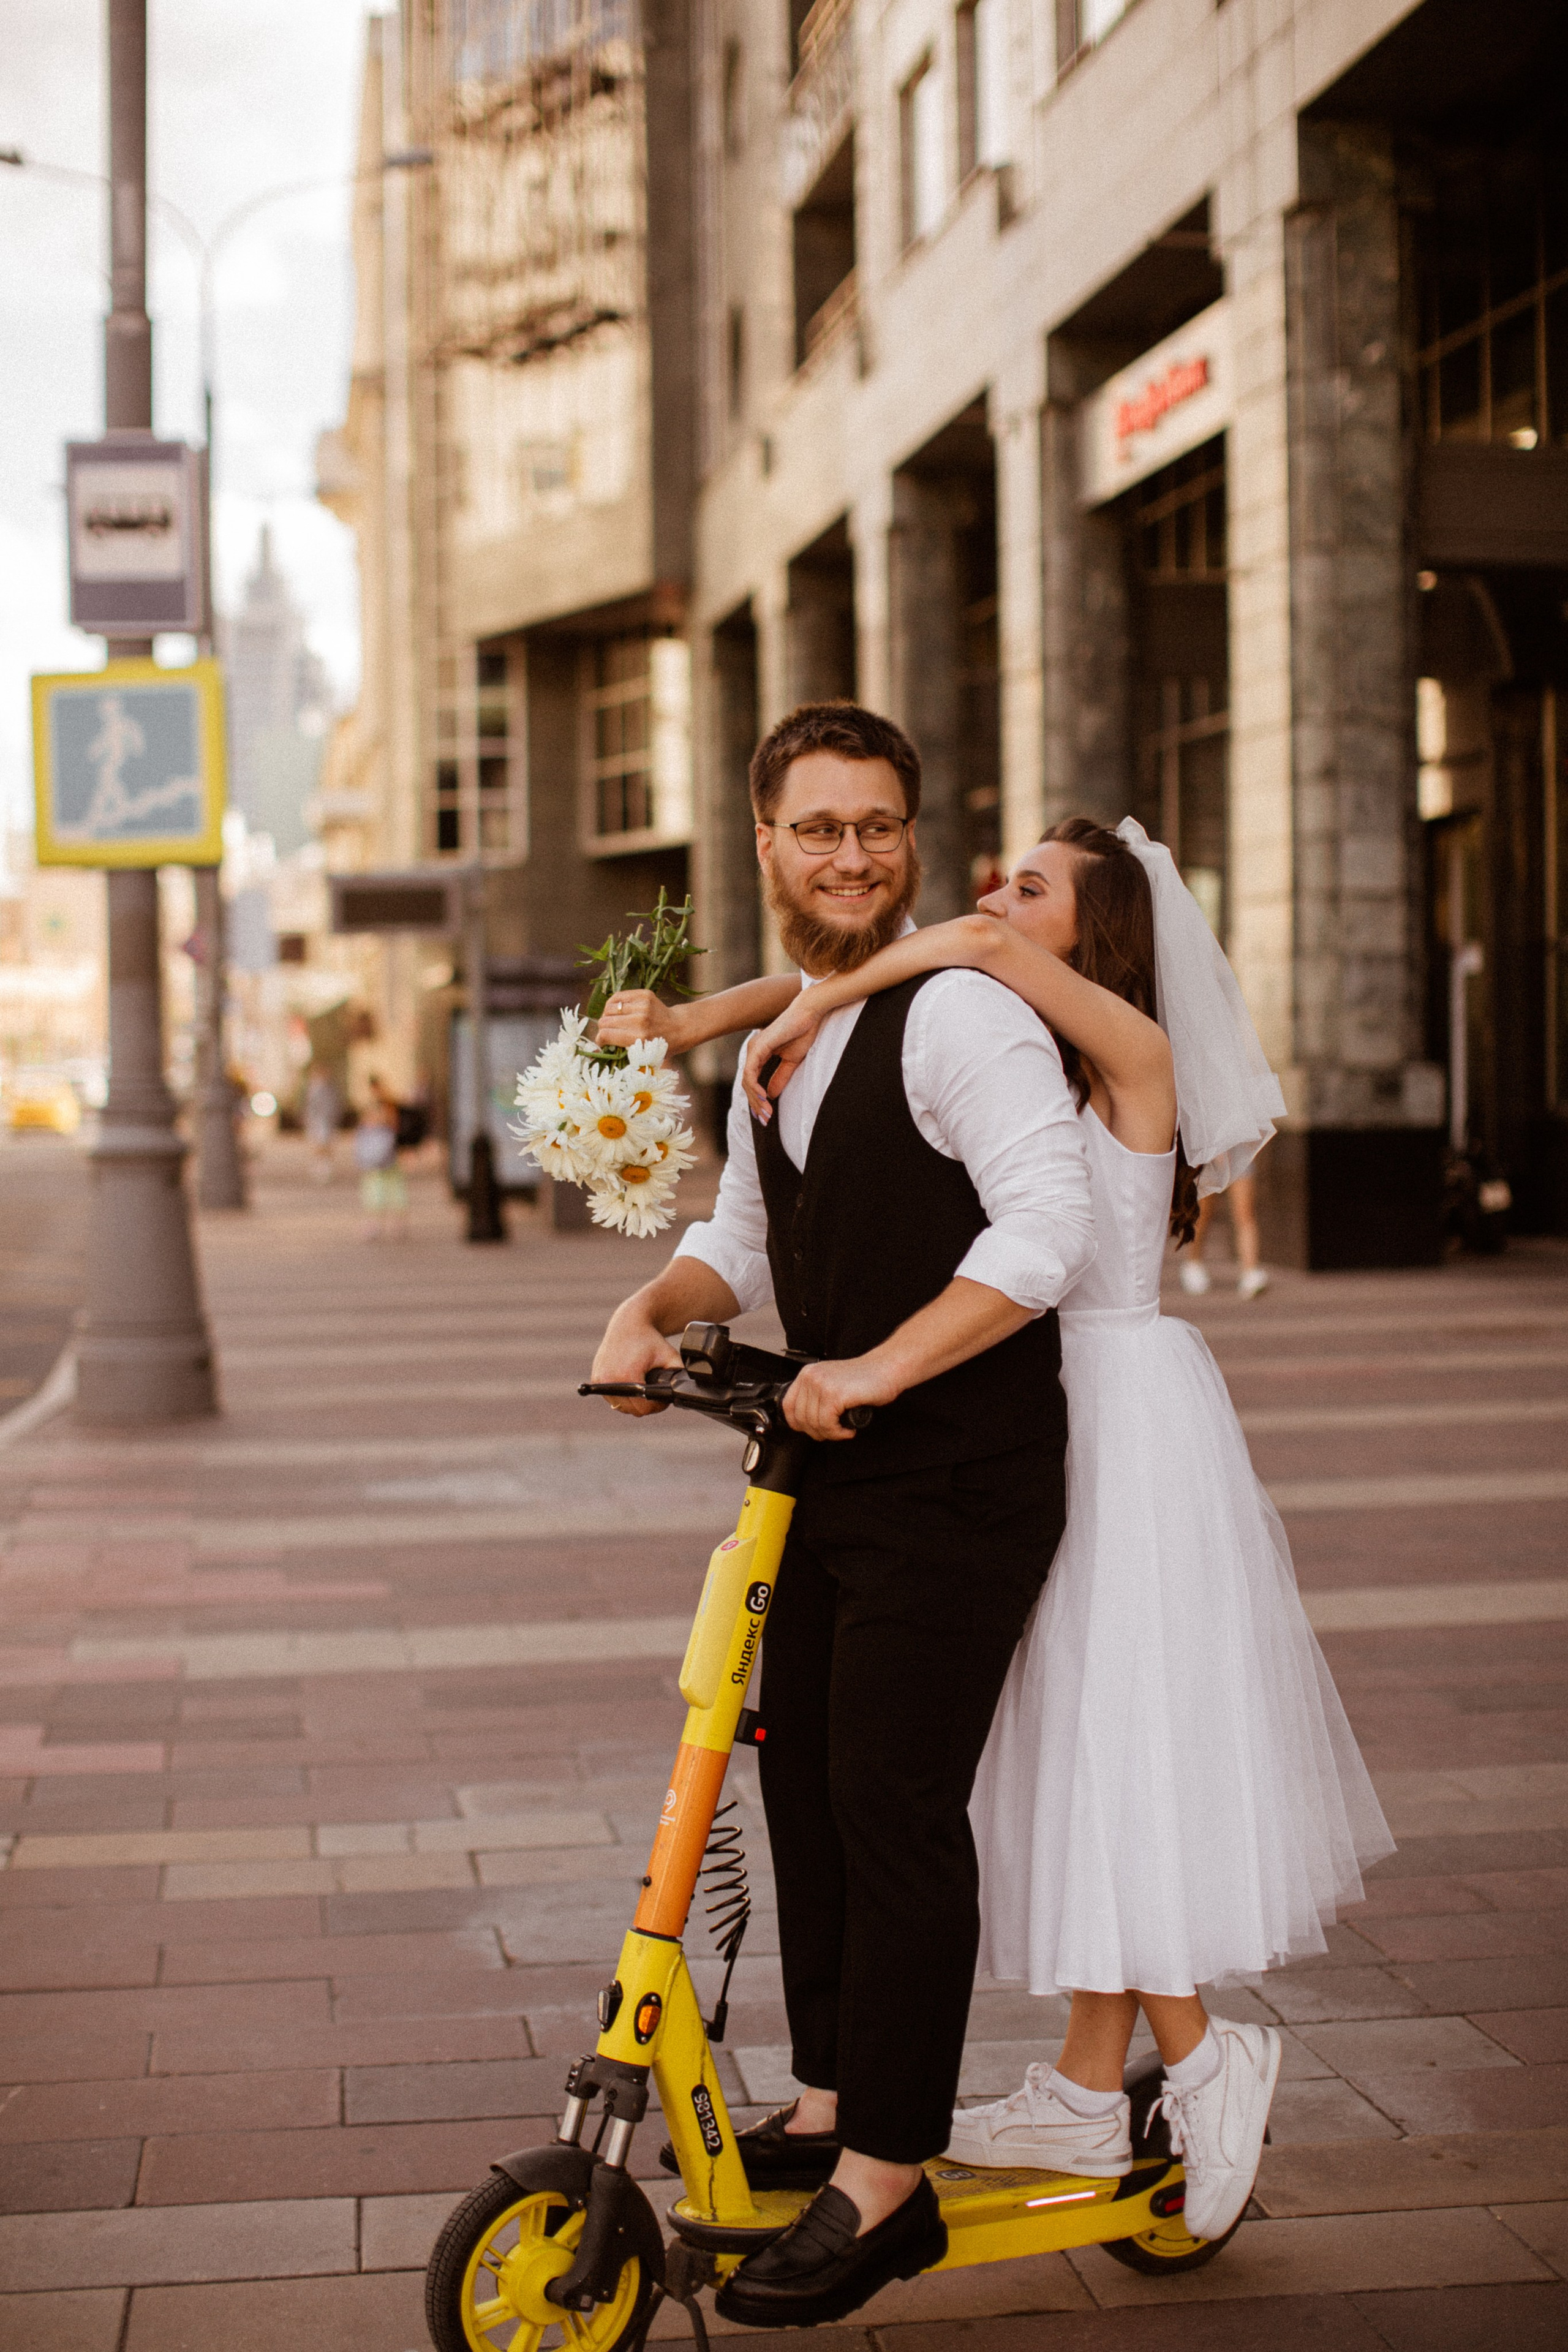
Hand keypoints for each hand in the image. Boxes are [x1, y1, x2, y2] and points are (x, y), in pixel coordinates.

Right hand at [589, 1307, 679, 1415]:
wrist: (628, 1324)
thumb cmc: (650, 1340)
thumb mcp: (670, 1356)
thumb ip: (678, 1374)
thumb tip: (686, 1392)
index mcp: (627, 1375)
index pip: (643, 1408)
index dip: (657, 1406)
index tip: (663, 1398)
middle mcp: (609, 1379)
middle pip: (632, 1410)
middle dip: (646, 1404)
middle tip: (655, 1392)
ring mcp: (600, 1379)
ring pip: (621, 1406)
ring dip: (633, 1402)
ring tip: (643, 1387)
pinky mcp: (596, 1378)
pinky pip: (611, 1398)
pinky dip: (622, 1396)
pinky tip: (631, 1384)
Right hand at [594, 992, 691, 1053]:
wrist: (679, 1028)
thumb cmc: (658, 1046)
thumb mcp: (641, 1056)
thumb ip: (618, 1054)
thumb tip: (592, 1052)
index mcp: (638, 1038)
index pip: (605, 1034)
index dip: (600, 1040)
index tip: (602, 1042)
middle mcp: (640, 1020)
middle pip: (604, 1021)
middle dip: (603, 1028)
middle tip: (609, 1032)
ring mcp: (642, 1005)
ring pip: (609, 1008)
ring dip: (607, 1015)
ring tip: (613, 1021)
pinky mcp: (644, 994)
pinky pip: (618, 997)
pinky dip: (614, 1004)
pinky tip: (617, 1010)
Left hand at [742, 1003, 821, 1122]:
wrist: (809, 1014)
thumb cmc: (802, 1033)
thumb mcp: (791, 1062)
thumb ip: (780, 1077)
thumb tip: (770, 1095)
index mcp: (760, 1055)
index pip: (753, 1082)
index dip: (758, 1101)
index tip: (767, 1116)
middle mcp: (753, 1052)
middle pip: (748, 1085)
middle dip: (756, 1105)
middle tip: (766, 1120)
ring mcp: (753, 1049)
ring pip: (747, 1082)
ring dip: (755, 1100)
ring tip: (766, 1113)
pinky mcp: (758, 1048)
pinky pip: (751, 1073)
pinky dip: (755, 1088)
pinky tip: (764, 1098)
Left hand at [782, 1354, 898, 1442]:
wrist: (887, 1369)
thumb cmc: (865, 1379)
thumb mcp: (831, 1383)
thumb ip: (815, 1397)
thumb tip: (806, 1423)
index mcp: (807, 1374)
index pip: (788, 1406)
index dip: (799, 1424)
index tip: (813, 1429)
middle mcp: (811, 1377)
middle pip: (801, 1418)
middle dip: (817, 1432)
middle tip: (833, 1432)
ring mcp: (822, 1385)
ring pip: (814, 1424)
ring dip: (830, 1434)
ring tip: (843, 1430)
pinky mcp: (834, 1395)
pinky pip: (827, 1424)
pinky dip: (837, 1433)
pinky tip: (848, 1430)